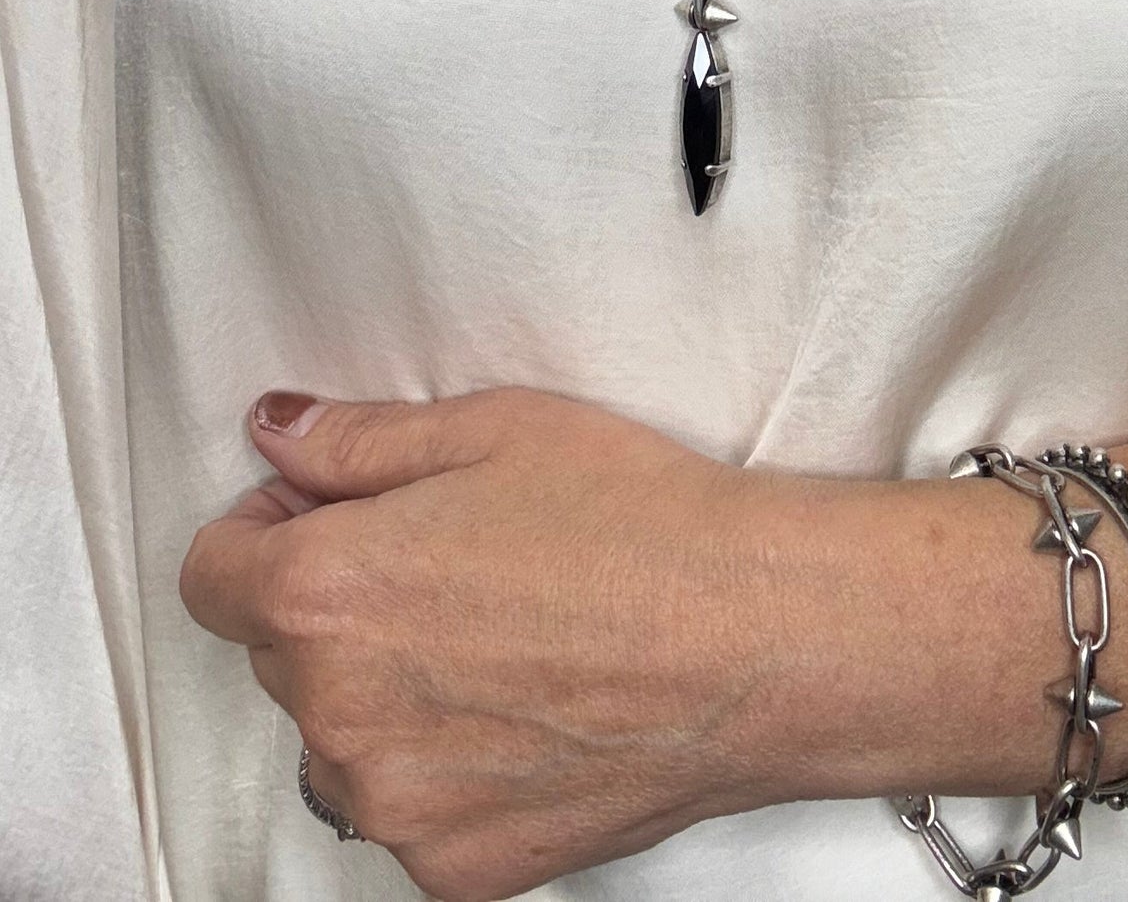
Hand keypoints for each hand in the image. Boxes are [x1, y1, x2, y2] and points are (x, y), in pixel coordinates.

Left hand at [180, 386, 796, 901]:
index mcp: (329, 592)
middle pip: (280, 652)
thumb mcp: (491, 428)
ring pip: (340, 740)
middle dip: (337, 603)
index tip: (319, 515)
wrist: (756, 639)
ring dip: (383, 694)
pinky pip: (407, 808)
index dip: (264, 530)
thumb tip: (284, 437)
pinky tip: (525, 706)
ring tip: (498, 638)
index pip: (211, 574)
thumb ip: (360, 441)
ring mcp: (396, 802)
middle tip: (446, 560)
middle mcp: (340, 711)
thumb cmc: (643, 527)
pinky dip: (443, 766)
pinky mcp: (455, 867)